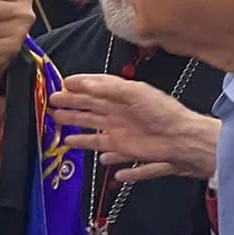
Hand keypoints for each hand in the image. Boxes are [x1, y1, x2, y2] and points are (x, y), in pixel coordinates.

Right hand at [51, 74, 220, 181]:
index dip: (78, 85)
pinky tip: (84, 151)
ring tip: (58, 122)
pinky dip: (93, 150)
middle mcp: (119, 112)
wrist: (181, 140)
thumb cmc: (164, 113)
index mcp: (122, 95)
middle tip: (52, 102)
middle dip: (70, 104)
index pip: (95, 87)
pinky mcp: (124, 150)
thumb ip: (109, 88)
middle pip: (89, 107)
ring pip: (91, 127)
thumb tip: (85, 84)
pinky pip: (104, 149)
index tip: (62, 83)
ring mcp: (120, 131)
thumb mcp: (135, 93)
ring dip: (75, 125)